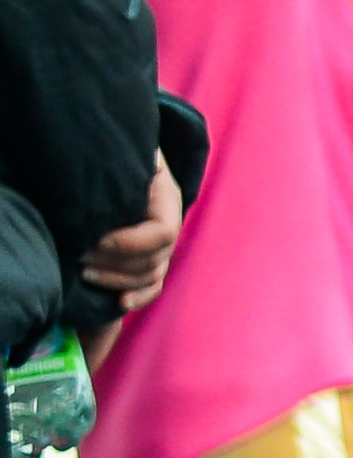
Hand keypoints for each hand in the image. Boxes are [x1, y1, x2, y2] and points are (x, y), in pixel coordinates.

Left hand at [80, 161, 178, 308]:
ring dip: (116, 278)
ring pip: (149, 276)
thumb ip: (138, 158)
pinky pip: (152, 286)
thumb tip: (138, 160)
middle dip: (113, 262)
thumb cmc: (124, 157)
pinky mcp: (151, 262)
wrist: (131, 166)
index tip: (96, 239)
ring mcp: (163, 248)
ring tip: (82, 270)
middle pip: (153, 259)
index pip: (162, 233)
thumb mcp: (135, 154)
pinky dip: (138, 297)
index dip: (130, 242)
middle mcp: (171, 229)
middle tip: (77, 254)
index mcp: (167, 202)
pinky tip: (119, 303)